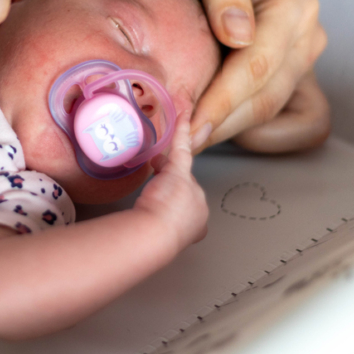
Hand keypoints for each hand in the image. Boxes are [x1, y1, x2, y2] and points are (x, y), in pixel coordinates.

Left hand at [135, 115, 207, 247]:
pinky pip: (182, 147)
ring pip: (179, 169)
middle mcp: (199, 204)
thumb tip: (153, 203)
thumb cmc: (153, 238)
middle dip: (167, 183)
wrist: (156, 234)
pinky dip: (182, 131)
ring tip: (156, 174)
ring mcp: (192, 187)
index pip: (187, 203)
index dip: (174, 200)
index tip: (164, 203)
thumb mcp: (160, 229)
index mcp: (198, 223)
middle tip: (154, 191)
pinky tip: (183, 115)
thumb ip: (160, 216)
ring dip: (166, 169)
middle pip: (183, 184)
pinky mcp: (180, 172)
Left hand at [149, 0, 329, 152]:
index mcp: (293, 2)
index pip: (258, 65)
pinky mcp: (296, 80)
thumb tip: (238, 33)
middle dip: (220, 124)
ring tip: (184, 137)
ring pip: (271, 114)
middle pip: (265, 98)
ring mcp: (304, 60)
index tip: (187, 123)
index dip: (222, 100)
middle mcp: (307, 34)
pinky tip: (213, 128)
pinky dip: (253, 135)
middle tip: (174, 142)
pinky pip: (288, 124)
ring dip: (228, 131)